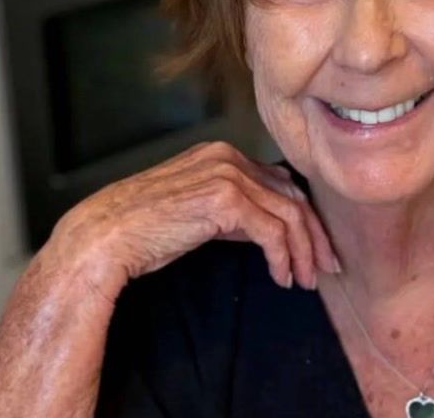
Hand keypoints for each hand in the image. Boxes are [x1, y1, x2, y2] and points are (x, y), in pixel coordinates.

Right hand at [40, 141, 340, 298]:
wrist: (106, 234)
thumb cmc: (144, 228)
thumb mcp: (197, 212)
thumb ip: (233, 212)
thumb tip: (266, 232)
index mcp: (222, 154)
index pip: (280, 182)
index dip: (304, 216)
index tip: (316, 248)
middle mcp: (228, 156)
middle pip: (292, 194)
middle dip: (314, 234)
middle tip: (327, 266)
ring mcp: (227, 174)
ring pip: (289, 213)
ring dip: (303, 251)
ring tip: (306, 280)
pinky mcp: (224, 200)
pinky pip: (272, 231)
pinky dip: (283, 257)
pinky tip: (282, 277)